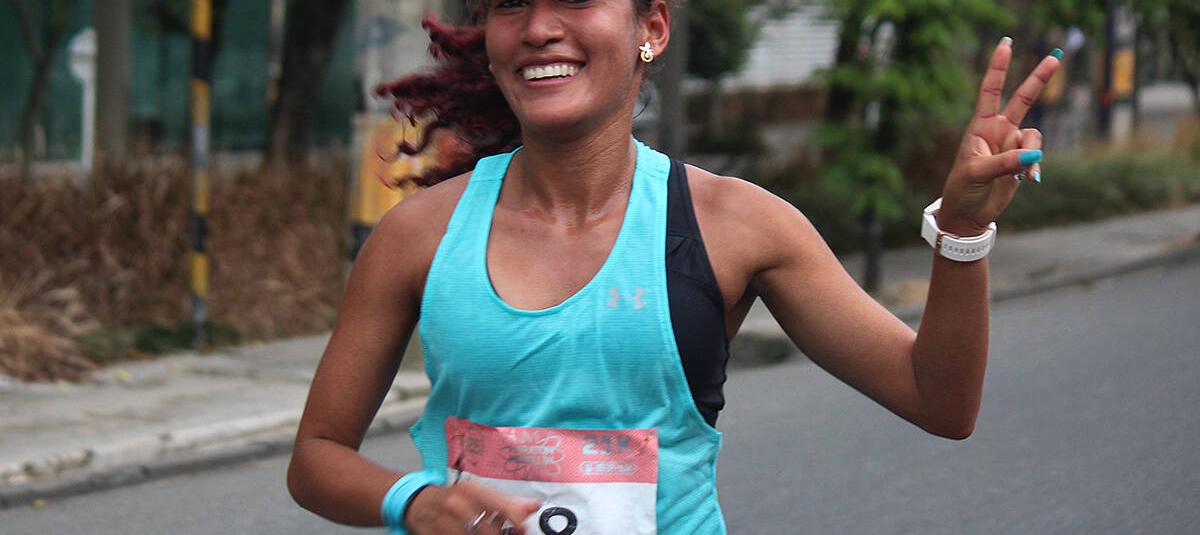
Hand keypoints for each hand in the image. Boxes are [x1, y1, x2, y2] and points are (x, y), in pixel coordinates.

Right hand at [405, 481, 540, 534]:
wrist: (417, 502)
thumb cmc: (452, 498)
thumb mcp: (477, 494)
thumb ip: (506, 502)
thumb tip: (533, 507)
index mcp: (470, 491)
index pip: (498, 504)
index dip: (514, 517)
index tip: (524, 527)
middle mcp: (456, 504)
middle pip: (485, 527)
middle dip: (499, 534)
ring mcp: (443, 521)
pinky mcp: (432, 534)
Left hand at [938, 38, 1062, 235]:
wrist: (969, 213)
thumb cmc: (963, 189)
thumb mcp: (977, 173)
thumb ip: (1005, 162)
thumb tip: (1034, 154)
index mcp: (980, 126)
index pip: (990, 91)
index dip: (998, 68)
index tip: (1006, 45)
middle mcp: (998, 131)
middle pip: (1022, 98)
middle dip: (1039, 78)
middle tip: (1057, 55)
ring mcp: (1012, 145)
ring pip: (1034, 135)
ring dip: (1031, 152)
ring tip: (1021, 172)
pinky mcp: (1022, 160)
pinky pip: (1037, 154)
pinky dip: (1035, 166)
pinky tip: (1029, 180)